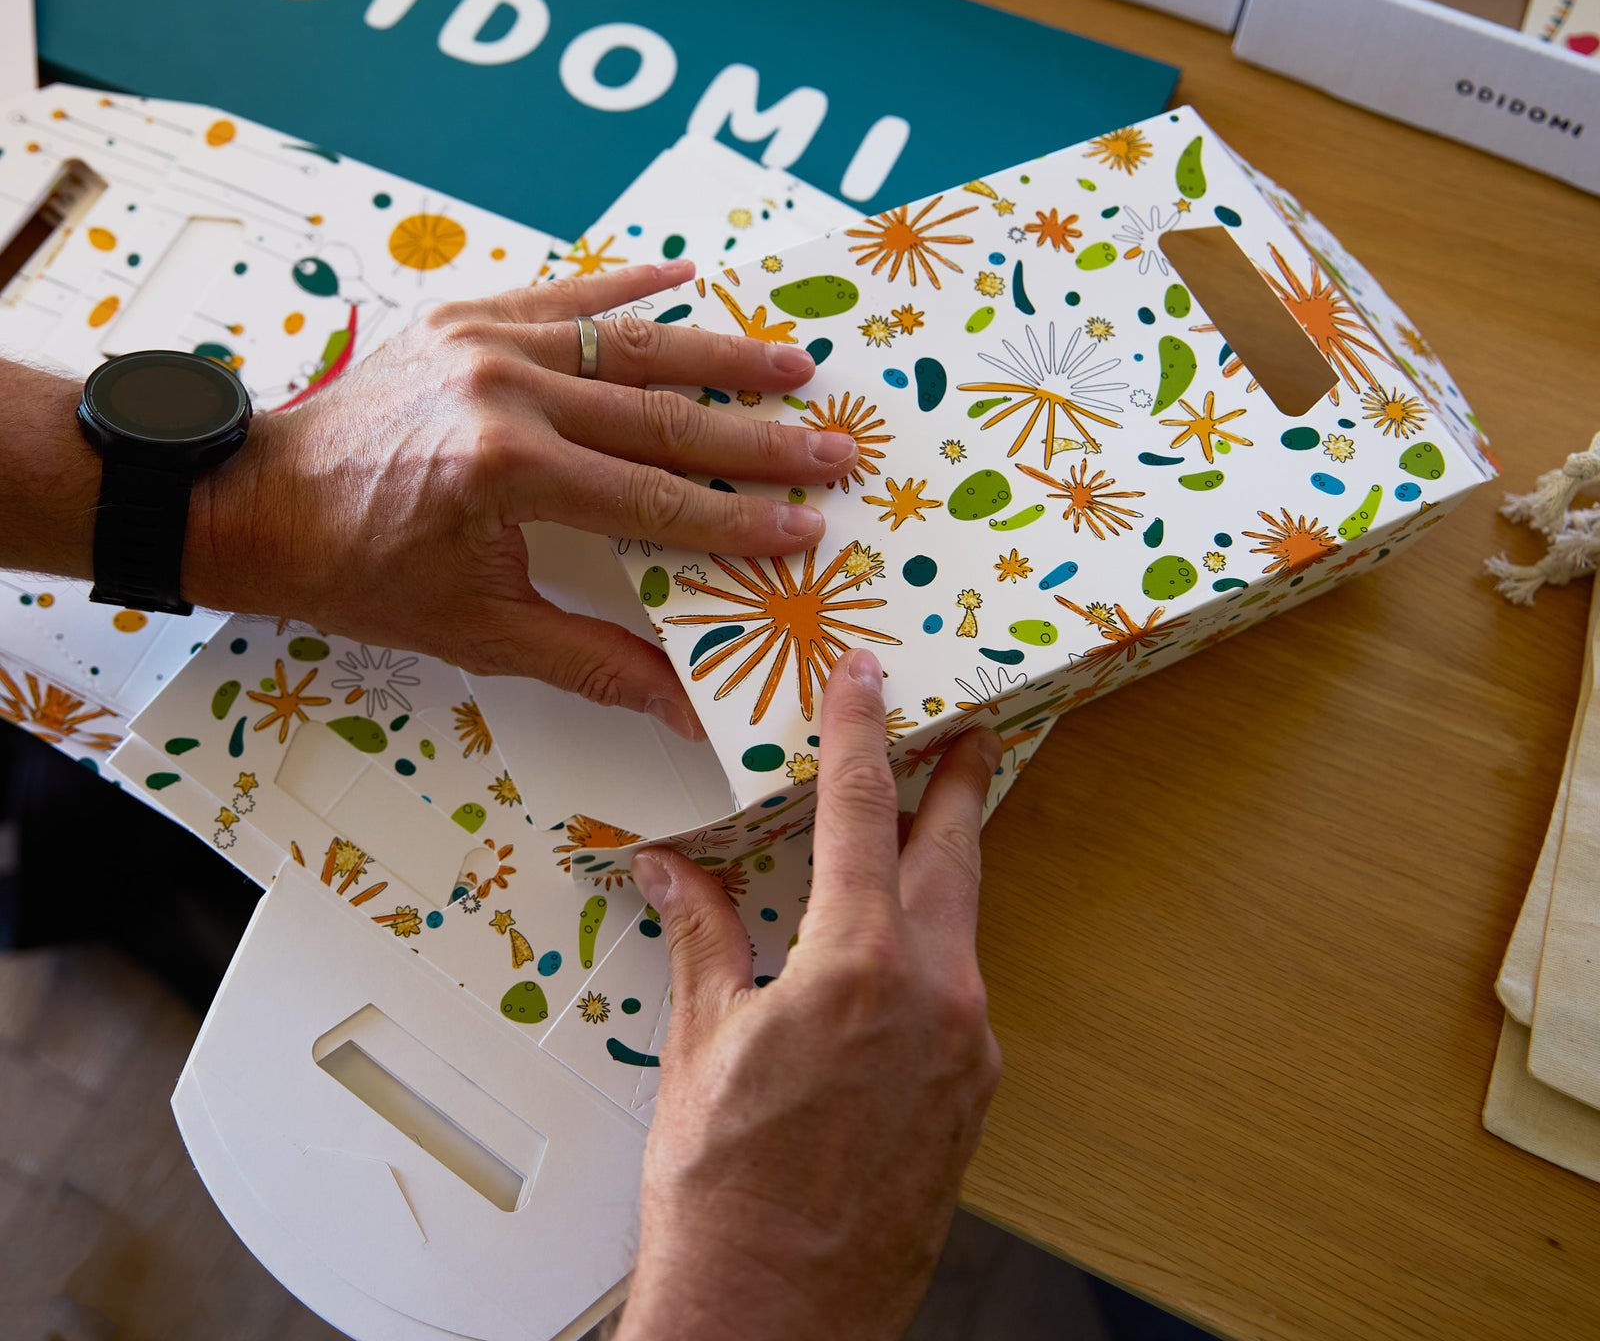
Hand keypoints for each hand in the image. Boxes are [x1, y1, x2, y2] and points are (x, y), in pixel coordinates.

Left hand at [185, 262, 857, 735]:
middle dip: (756, 436)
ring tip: (792, 357)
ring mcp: (485, 340)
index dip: (738, 520)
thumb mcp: (477, 629)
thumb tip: (683, 709)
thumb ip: (592, 657)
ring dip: (717, 353)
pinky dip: (628, 285)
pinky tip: (688, 274)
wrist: (262, 503)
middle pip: (660, 416)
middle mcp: (504, 392)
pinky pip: (565, 294)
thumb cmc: (364, 574)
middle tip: (833, 444)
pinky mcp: (466, 315)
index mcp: (508, 472)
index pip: (655, 502)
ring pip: (627, 343)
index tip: (806, 525)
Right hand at [620, 651, 1003, 1340]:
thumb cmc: (726, 1195)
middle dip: (956, 780)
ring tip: (920, 830)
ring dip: (942, 867)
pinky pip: (960, 989)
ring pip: (961, 922)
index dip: (862, 731)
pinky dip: (933, 948)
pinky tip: (896, 953)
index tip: (868, 681)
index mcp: (856, 966)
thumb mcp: (702, 1047)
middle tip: (961, 728)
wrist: (777, 1321)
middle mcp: (934, 995)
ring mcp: (968, 1047)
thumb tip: (671, 871)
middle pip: (952, 851)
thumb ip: (702, 939)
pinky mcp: (975, 1093)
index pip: (862, 812)